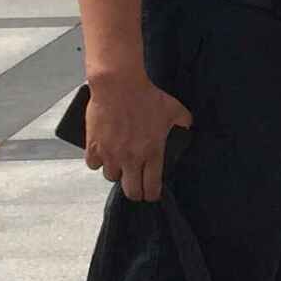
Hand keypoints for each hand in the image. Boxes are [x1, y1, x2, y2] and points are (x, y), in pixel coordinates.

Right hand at [84, 72, 191, 202]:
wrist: (119, 85)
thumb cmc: (147, 96)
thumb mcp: (175, 109)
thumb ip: (183, 122)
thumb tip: (187, 127)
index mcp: (152, 153)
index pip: (152, 186)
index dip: (152, 194)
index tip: (151, 195)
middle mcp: (131, 158)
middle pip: (131, 190)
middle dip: (135, 193)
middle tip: (136, 189)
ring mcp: (110, 153)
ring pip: (111, 177)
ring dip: (116, 173)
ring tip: (120, 164)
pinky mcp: (93, 146)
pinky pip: (93, 164)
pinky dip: (97, 162)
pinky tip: (103, 155)